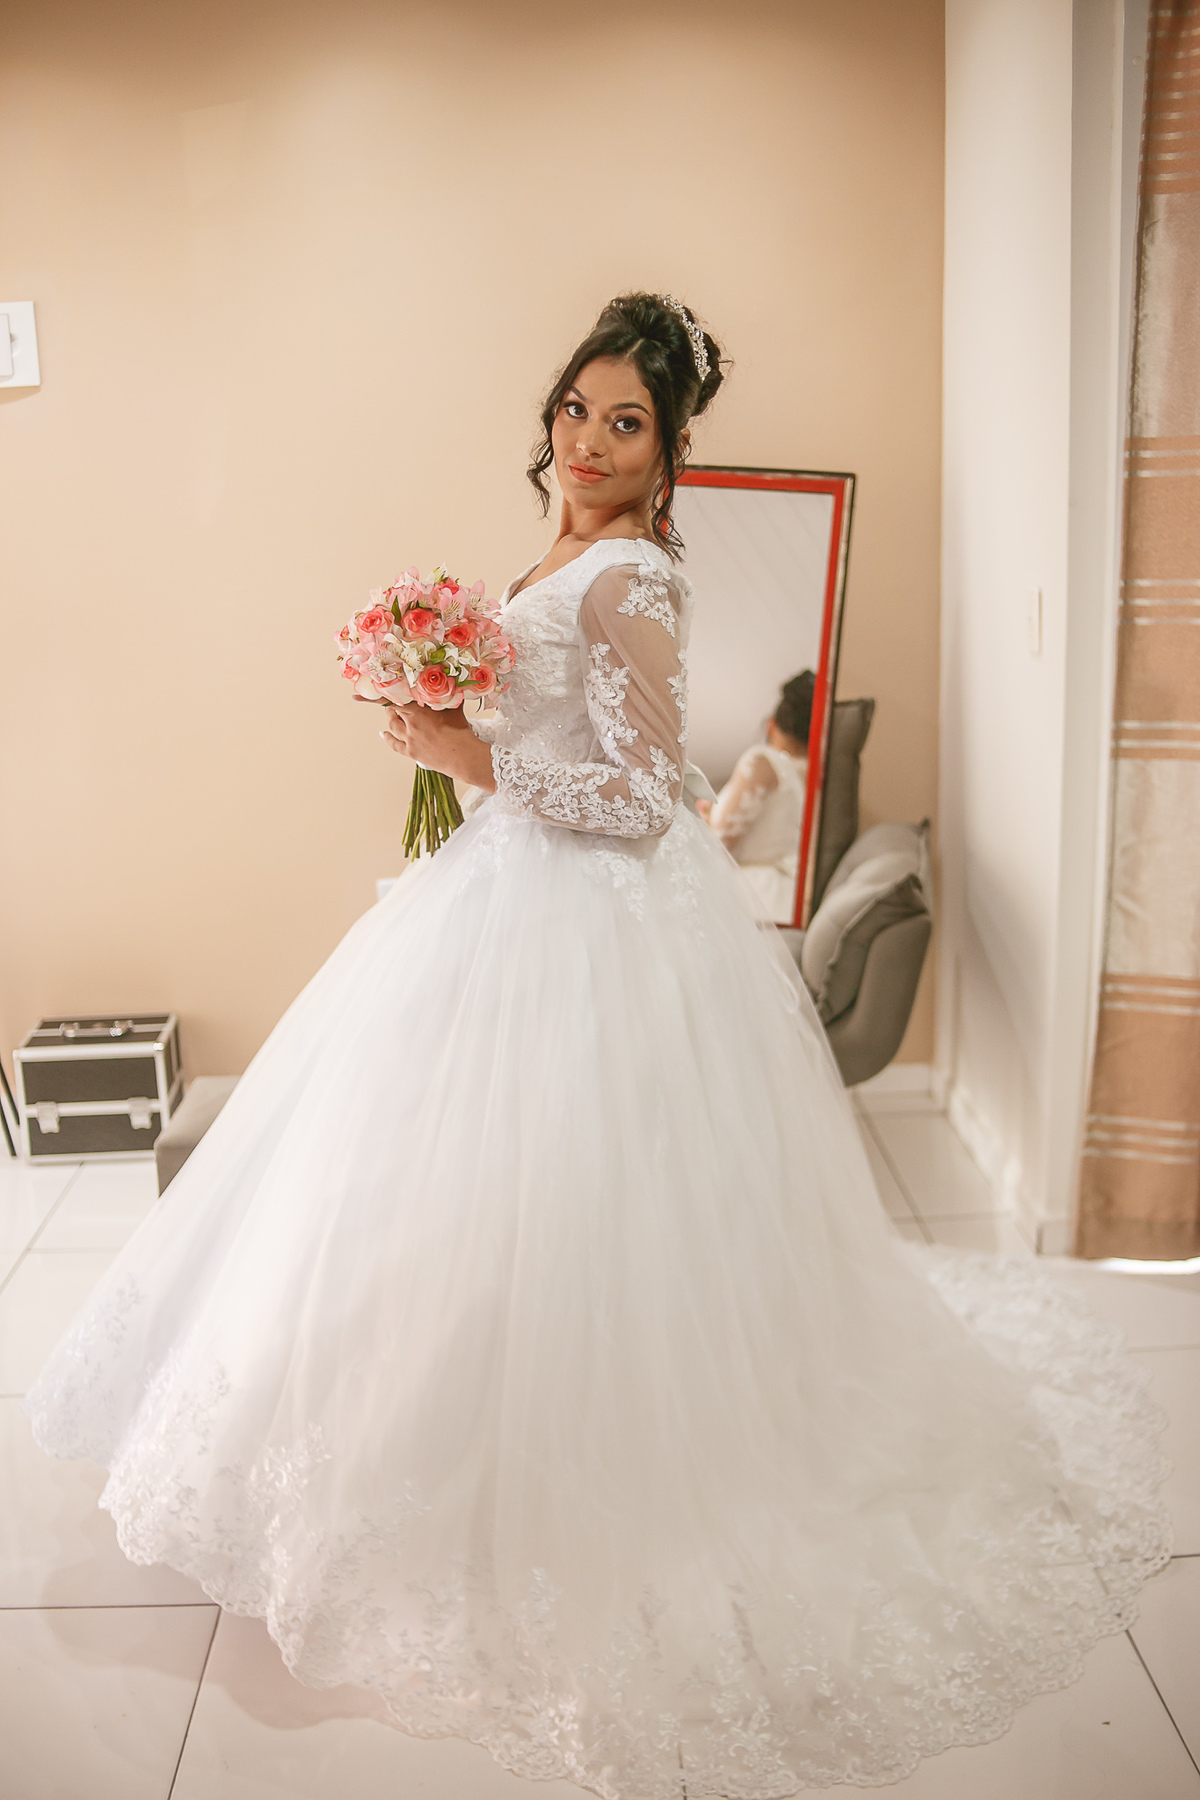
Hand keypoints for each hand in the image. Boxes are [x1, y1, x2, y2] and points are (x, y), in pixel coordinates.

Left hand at [369, 699, 496, 789]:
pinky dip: (387, 738)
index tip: (359, 692)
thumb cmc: (461, 730)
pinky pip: (394, 744)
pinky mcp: (411, 752)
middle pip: (392, 711)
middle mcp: (410, 724)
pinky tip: (383, 734)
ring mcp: (409, 739)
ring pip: (392, 726)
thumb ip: (446, 693)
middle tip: (392, 698)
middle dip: (390, 704)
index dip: (375, 695)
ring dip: (390, 718)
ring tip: (390, 713)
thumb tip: (449, 676)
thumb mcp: (454, 707)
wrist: (464, 756)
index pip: (392, 698)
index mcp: (419, 710)